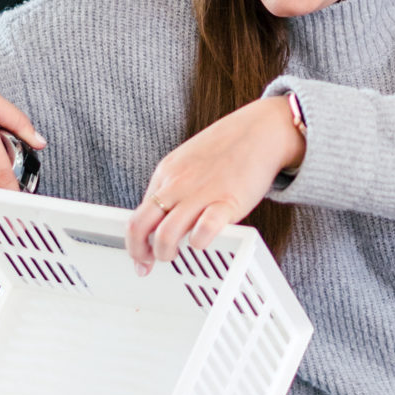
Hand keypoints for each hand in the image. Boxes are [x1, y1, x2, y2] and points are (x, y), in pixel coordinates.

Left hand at [127, 95, 305, 268]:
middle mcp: (177, 184)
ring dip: (165, 253)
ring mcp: (200, 193)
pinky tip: (202, 241)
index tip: (139, 256)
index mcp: (166, 173)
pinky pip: (203, 231)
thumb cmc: (227, 148)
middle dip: (139, 252)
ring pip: (165, 234)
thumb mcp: (188, 161)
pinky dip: (198, 243)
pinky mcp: (227, 202)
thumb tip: (162, 217)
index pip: (137, 214)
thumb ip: (173, 186)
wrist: (261, 131)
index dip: (133, 241)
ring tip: (175, 255)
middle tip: (148, 263)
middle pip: (139, 226)